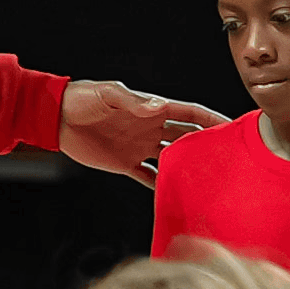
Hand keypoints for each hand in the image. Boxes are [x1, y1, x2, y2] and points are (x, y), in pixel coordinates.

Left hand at [58, 80, 227, 188]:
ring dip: (188, 167)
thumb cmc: (82, 97)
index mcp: (152, 108)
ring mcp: (139, 146)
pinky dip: (161, 184)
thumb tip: (159, 106)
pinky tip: (176, 194)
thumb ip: (134, 102)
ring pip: (172, 158)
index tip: (233, 126)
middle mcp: (150, 127)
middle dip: (207, 145)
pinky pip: (148, 176)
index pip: (190, 113)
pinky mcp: (124, 163)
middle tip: (230, 158)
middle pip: (187, 137)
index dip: (211, 119)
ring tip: (209, 180)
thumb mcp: (108, 94)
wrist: (56, 117)